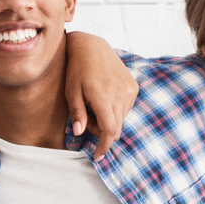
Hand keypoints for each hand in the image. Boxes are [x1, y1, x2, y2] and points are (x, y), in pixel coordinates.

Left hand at [62, 31, 135, 156]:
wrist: (93, 47)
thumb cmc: (77, 69)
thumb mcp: (71, 92)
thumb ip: (78, 113)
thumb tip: (79, 133)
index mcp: (104, 98)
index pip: (109, 131)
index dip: (104, 147)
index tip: (97, 157)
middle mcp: (121, 95)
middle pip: (115, 128)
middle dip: (101, 131)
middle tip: (86, 118)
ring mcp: (129, 91)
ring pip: (120, 119)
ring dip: (108, 120)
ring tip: (93, 104)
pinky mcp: (133, 87)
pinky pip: (125, 108)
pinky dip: (115, 110)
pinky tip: (104, 97)